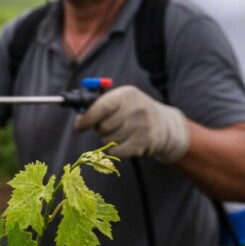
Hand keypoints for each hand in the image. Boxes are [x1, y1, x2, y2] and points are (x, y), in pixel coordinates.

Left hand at [75, 86, 189, 162]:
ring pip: (108, 140)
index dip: (87, 118)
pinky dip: (116, 149)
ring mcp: (143, 126)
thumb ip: (97, 105)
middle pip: (102, 126)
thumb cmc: (132, 112)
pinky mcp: (145, 143)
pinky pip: (116, 151)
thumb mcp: (120, 101)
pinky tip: (127, 142)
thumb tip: (79, 117)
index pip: (102, 106)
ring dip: (109, 139)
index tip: (79, 125)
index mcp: (127, 95)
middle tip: (109, 126)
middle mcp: (137, 109)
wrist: (165, 126)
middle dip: (100, 129)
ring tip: (122, 132)